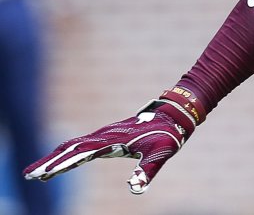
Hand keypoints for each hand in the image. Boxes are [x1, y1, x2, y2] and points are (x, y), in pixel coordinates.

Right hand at [23, 100, 195, 193]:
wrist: (174, 115)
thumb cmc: (168, 135)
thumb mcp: (160, 155)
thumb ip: (146, 172)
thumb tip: (136, 189)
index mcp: (112, 140)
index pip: (80, 153)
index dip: (60, 164)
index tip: (42, 174)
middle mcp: (104, 134)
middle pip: (69, 148)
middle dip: (48, 162)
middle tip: (28, 175)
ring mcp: (105, 133)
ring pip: (73, 145)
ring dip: (55, 157)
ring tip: (38, 172)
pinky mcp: (108, 135)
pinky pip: (81, 144)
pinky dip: (67, 152)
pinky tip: (62, 160)